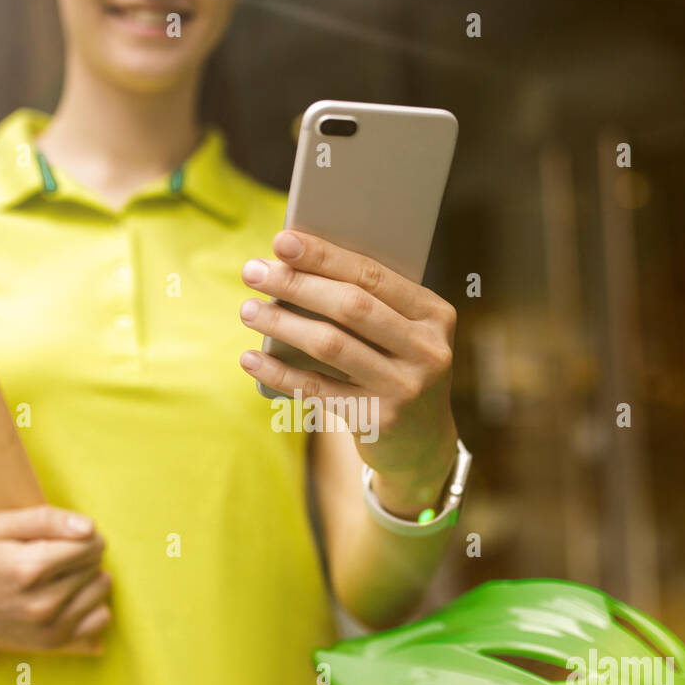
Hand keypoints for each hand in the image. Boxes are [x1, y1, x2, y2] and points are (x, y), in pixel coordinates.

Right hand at [0, 505, 110, 654]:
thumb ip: (47, 520)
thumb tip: (89, 528)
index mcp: (29, 569)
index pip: (91, 543)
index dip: (80, 533)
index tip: (59, 536)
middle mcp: (43, 603)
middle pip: (96, 564)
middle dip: (80, 554)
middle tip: (48, 556)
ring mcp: (49, 628)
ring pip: (101, 588)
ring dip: (87, 577)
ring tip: (55, 576)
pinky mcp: (54, 644)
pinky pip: (100, 618)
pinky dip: (90, 604)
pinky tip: (66, 597)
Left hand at [237, 230, 459, 515]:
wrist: (424, 444)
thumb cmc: (398, 370)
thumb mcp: (402, 335)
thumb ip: (369, 303)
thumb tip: (295, 264)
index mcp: (434, 315)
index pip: (373, 275)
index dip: (324, 256)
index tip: (282, 241)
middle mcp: (427, 350)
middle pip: (351, 306)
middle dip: (297, 284)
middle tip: (253, 272)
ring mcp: (405, 387)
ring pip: (332, 345)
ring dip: (283, 324)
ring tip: (249, 311)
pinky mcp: (379, 419)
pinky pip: (318, 389)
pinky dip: (279, 372)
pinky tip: (251, 359)